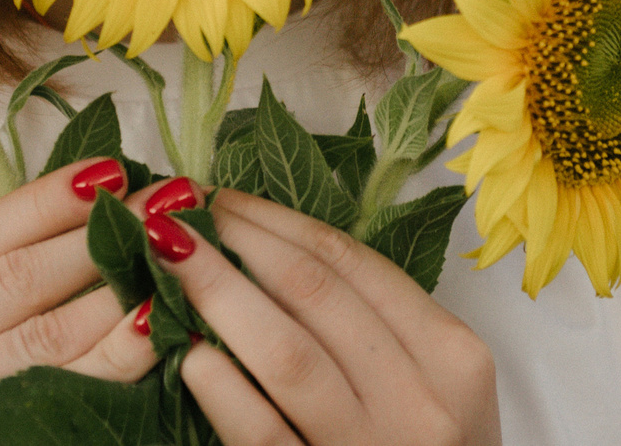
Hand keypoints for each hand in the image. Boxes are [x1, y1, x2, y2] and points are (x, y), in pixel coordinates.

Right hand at [0, 158, 160, 445]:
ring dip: (121, 289)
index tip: (111, 171)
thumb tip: (75, 208)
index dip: (46, 203)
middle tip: (169, 201)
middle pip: (13, 282)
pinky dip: (116, 361)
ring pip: (44, 340)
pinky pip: (61, 398)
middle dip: (100, 234)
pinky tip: (157, 329)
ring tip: (175, 254)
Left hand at [149, 187, 500, 445]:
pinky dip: (222, 388)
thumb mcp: (432, 390)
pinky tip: (186, 354)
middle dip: (239, 240)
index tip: (224, 198)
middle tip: (179, 211)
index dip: (279, 221)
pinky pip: (263, 432)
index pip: (353, 263)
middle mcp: (422, 399)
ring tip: (167, 260)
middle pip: (316, 293)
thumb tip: (274, 253)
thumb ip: (377, 330)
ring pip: (287, 352)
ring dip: (218, 293)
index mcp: (454, 355)